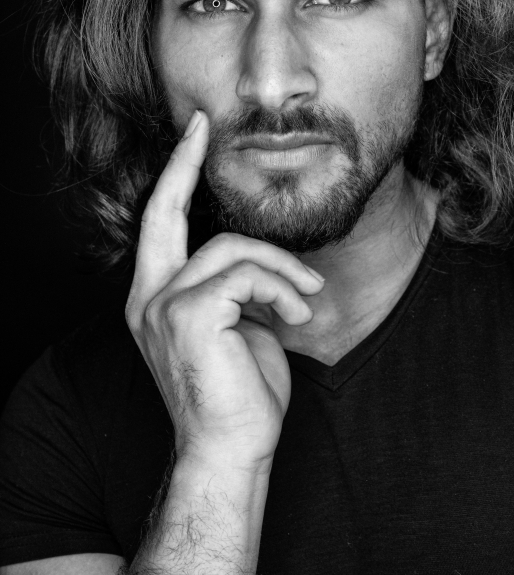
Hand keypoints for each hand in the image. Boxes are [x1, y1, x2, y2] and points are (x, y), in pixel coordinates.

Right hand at [125, 110, 323, 472]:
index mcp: (155, 298)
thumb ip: (235, 286)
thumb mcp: (237, 325)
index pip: (158, 223)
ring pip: (232, 248)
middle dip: (182, 162)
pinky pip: (246, 273)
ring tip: (304, 299)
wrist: (233, 447)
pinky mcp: (189, 314)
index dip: (173, 175)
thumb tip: (262, 258)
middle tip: (203, 127)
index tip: (193, 134)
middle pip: (165, 211)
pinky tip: (295, 313)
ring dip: (280, 269)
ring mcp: (162, 305)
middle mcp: (147, 297)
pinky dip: (280, 287)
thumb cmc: (240, 390)